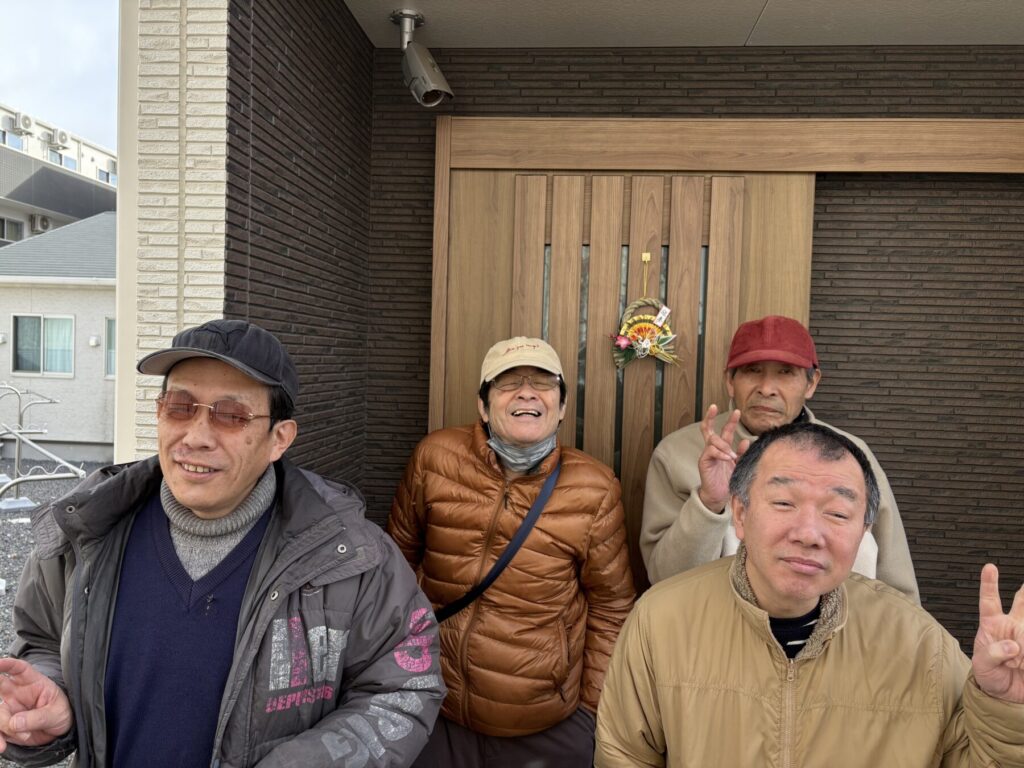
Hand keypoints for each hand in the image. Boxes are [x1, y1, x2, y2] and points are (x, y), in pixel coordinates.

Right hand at [0, 657, 72, 750]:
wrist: (59, 731)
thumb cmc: (61, 713)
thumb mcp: (56, 713)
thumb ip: (38, 717)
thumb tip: (14, 723)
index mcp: (32, 682)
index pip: (18, 669)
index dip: (7, 664)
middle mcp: (15, 693)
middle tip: (0, 702)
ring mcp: (8, 708)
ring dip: (4, 726)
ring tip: (25, 736)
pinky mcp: (3, 725)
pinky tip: (2, 746)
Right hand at [696, 405, 749, 512]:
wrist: (719, 496)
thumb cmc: (728, 480)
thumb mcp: (738, 464)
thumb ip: (741, 453)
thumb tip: (746, 441)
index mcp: (722, 448)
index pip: (724, 431)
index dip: (730, 421)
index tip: (737, 411)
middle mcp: (713, 449)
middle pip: (708, 429)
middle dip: (710, 416)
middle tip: (713, 406)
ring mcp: (707, 454)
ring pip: (712, 440)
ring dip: (723, 444)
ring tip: (732, 455)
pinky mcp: (703, 462)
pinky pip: (711, 452)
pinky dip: (720, 453)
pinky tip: (728, 458)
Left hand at [972, 564, 1023, 702]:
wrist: (1006, 696)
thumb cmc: (990, 675)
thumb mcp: (982, 666)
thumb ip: (993, 654)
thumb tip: (1012, 646)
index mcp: (992, 625)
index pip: (989, 601)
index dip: (989, 583)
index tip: (990, 567)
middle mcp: (1013, 626)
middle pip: (1022, 602)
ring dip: (1023, 645)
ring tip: (1018, 663)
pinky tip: (1022, 663)